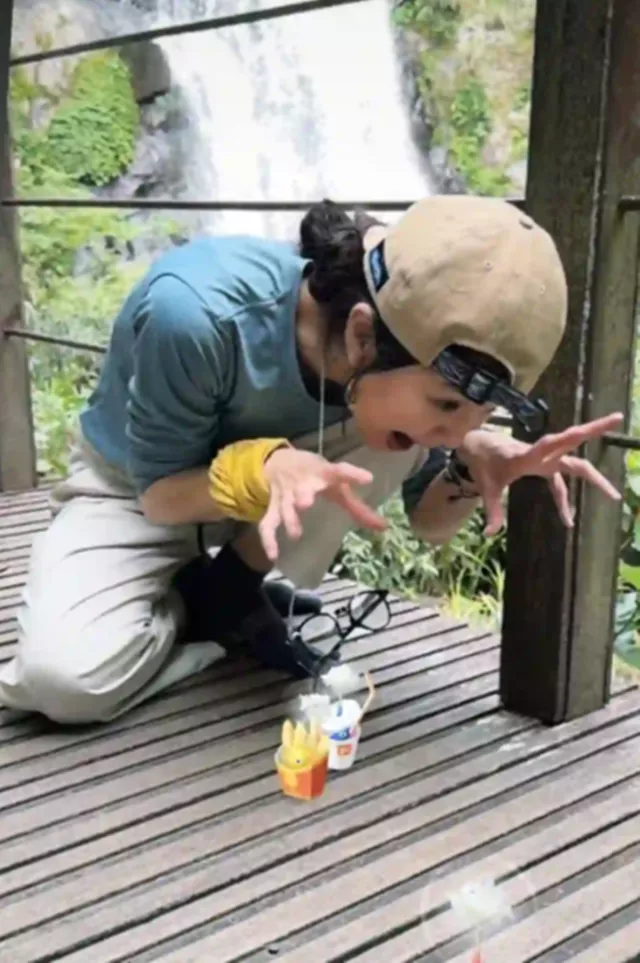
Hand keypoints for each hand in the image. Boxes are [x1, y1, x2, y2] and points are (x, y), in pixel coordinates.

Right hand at [258, 448, 385, 560]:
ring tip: (296, 535)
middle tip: (306, 504)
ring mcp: (286, 495)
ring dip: (289, 518)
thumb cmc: (316, 475)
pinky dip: (268, 538)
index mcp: (324, 473)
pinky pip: (268, 522)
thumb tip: (384, 528)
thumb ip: (358, 508)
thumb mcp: (336, 485)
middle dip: (303, 496)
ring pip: (285, 506)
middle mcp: (303, 482)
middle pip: (302, 489)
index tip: (368, 478)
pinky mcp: (274, 506)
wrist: (279, 461)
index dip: (353, 474)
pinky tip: (273, 555)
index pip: (340, 471)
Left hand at [458, 412, 623, 535]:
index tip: (574, 433)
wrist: (479, 448)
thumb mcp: (485, 488)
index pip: (544, 446)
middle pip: (571, 440)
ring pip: (575, 461)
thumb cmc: (483, 465)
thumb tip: (490, 534)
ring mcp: (545, 458)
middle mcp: (540, 453)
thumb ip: (491, 511)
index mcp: (525, 455)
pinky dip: (565, 499)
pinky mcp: (545, 465)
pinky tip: (567, 520)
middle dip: (594, 430)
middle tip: (618, 417)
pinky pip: (562, 482)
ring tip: (615, 492)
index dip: (557, 443)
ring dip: (595, 473)